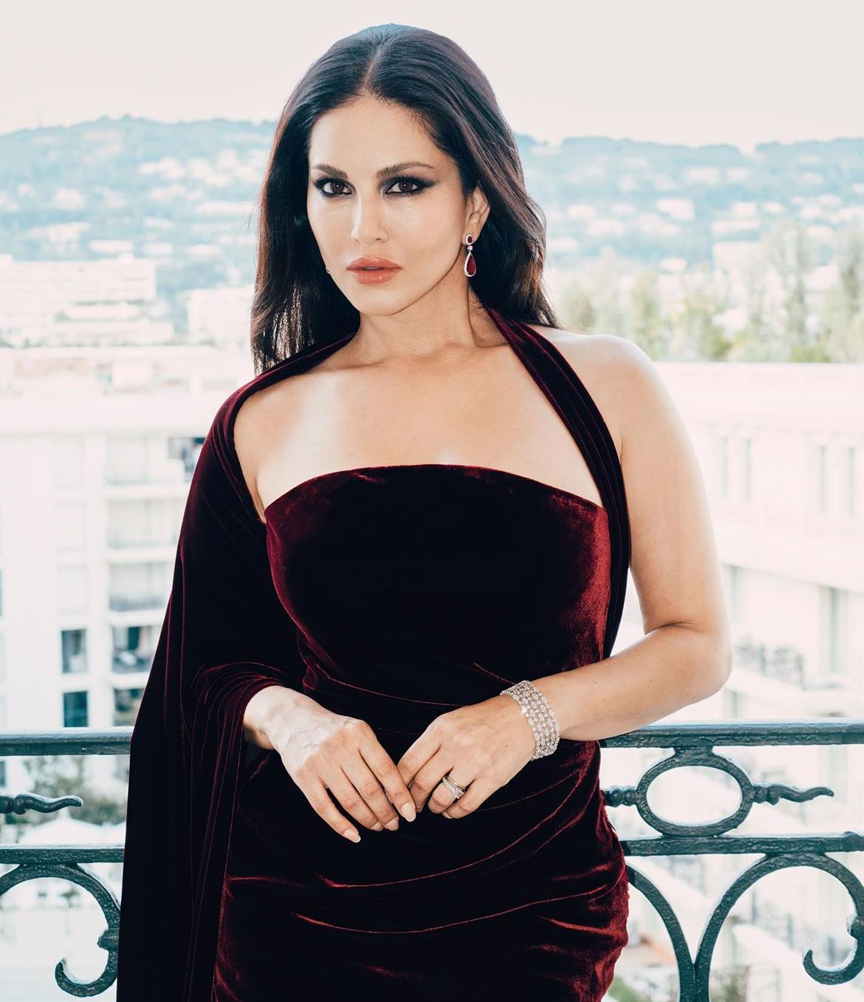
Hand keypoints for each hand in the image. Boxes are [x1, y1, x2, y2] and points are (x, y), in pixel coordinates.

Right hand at [264, 691, 417, 842]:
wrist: (293, 721)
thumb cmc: (335, 731)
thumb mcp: (358, 731)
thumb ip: (375, 756)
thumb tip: (397, 794)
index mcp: (360, 733)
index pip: (385, 769)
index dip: (400, 795)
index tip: (410, 812)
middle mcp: (340, 746)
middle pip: (369, 788)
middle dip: (386, 812)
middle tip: (394, 825)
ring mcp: (320, 762)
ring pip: (349, 801)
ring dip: (367, 819)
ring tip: (378, 827)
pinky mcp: (303, 777)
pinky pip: (324, 808)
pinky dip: (341, 826)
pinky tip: (354, 835)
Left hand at [395, 694, 536, 819]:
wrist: (521, 717)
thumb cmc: (481, 720)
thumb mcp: (451, 722)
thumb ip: (430, 743)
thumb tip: (408, 773)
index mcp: (440, 729)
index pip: (408, 763)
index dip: (398, 784)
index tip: (397, 793)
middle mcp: (455, 745)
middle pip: (422, 782)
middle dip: (414, 800)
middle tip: (414, 806)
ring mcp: (474, 763)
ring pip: (442, 797)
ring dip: (434, 807)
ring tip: (435, 807)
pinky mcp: (492, 779)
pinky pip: (466, 805)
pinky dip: (454, 813)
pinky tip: (452, 811)